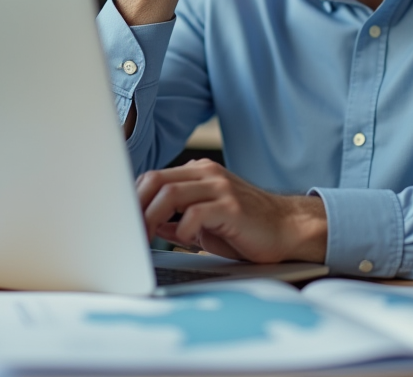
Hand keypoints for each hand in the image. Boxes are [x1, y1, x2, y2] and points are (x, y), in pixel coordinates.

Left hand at [136, 159, 327, 263]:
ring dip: (151, 219)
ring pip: (170, 193)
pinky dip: (181, 229)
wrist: (288, 229)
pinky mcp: (231, 206)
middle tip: (131, 233)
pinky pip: (195, 213)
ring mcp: (220, 188)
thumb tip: (151, 226)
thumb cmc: (247, 228)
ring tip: (148, 239)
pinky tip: (184, 240)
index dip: (134, 199)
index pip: (154, 177)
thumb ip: (179, 219)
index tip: (123, 223)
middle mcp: (207, 174)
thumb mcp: (206, 222)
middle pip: (156, 180)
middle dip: (137, 208)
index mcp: (199, 173)